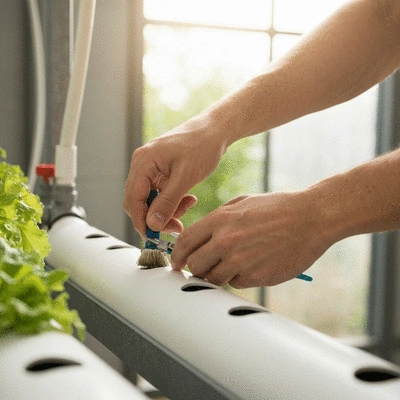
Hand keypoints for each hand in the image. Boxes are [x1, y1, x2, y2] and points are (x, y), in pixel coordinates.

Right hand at [124, 121, 227, 239]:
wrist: (215, 130)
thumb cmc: (202, 146)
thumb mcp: (185, 178)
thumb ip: (167, 202)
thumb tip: (152, 224)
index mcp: (143, 162)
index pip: (132, 200)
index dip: (141, 221)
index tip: (154, 237)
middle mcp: (142, 165)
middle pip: (139, 202)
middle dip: (156, 217)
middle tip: (176, 227)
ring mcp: (151, 168)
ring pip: (151, 200)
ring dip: (167, 210)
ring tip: (188, 206)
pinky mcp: (160, 171)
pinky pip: (160, 193)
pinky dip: (172, 201)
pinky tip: (188, 199)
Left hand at [171, 192, 330, 287]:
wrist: (311, 218)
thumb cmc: (278, 208)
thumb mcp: (242, 203)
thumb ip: (218, 220)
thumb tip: (202, 237)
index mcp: (220, 220)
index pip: (185, 242)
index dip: (177, 255)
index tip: (177, 262)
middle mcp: (226, 241)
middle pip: (195, 265)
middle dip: (195, 268)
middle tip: (203, 267)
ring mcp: (241, 261)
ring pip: (213, 279)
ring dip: (217, 275)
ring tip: (232, 264)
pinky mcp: (256, 277)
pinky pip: (236, 283)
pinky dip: (239, 278)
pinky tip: (252, 265)